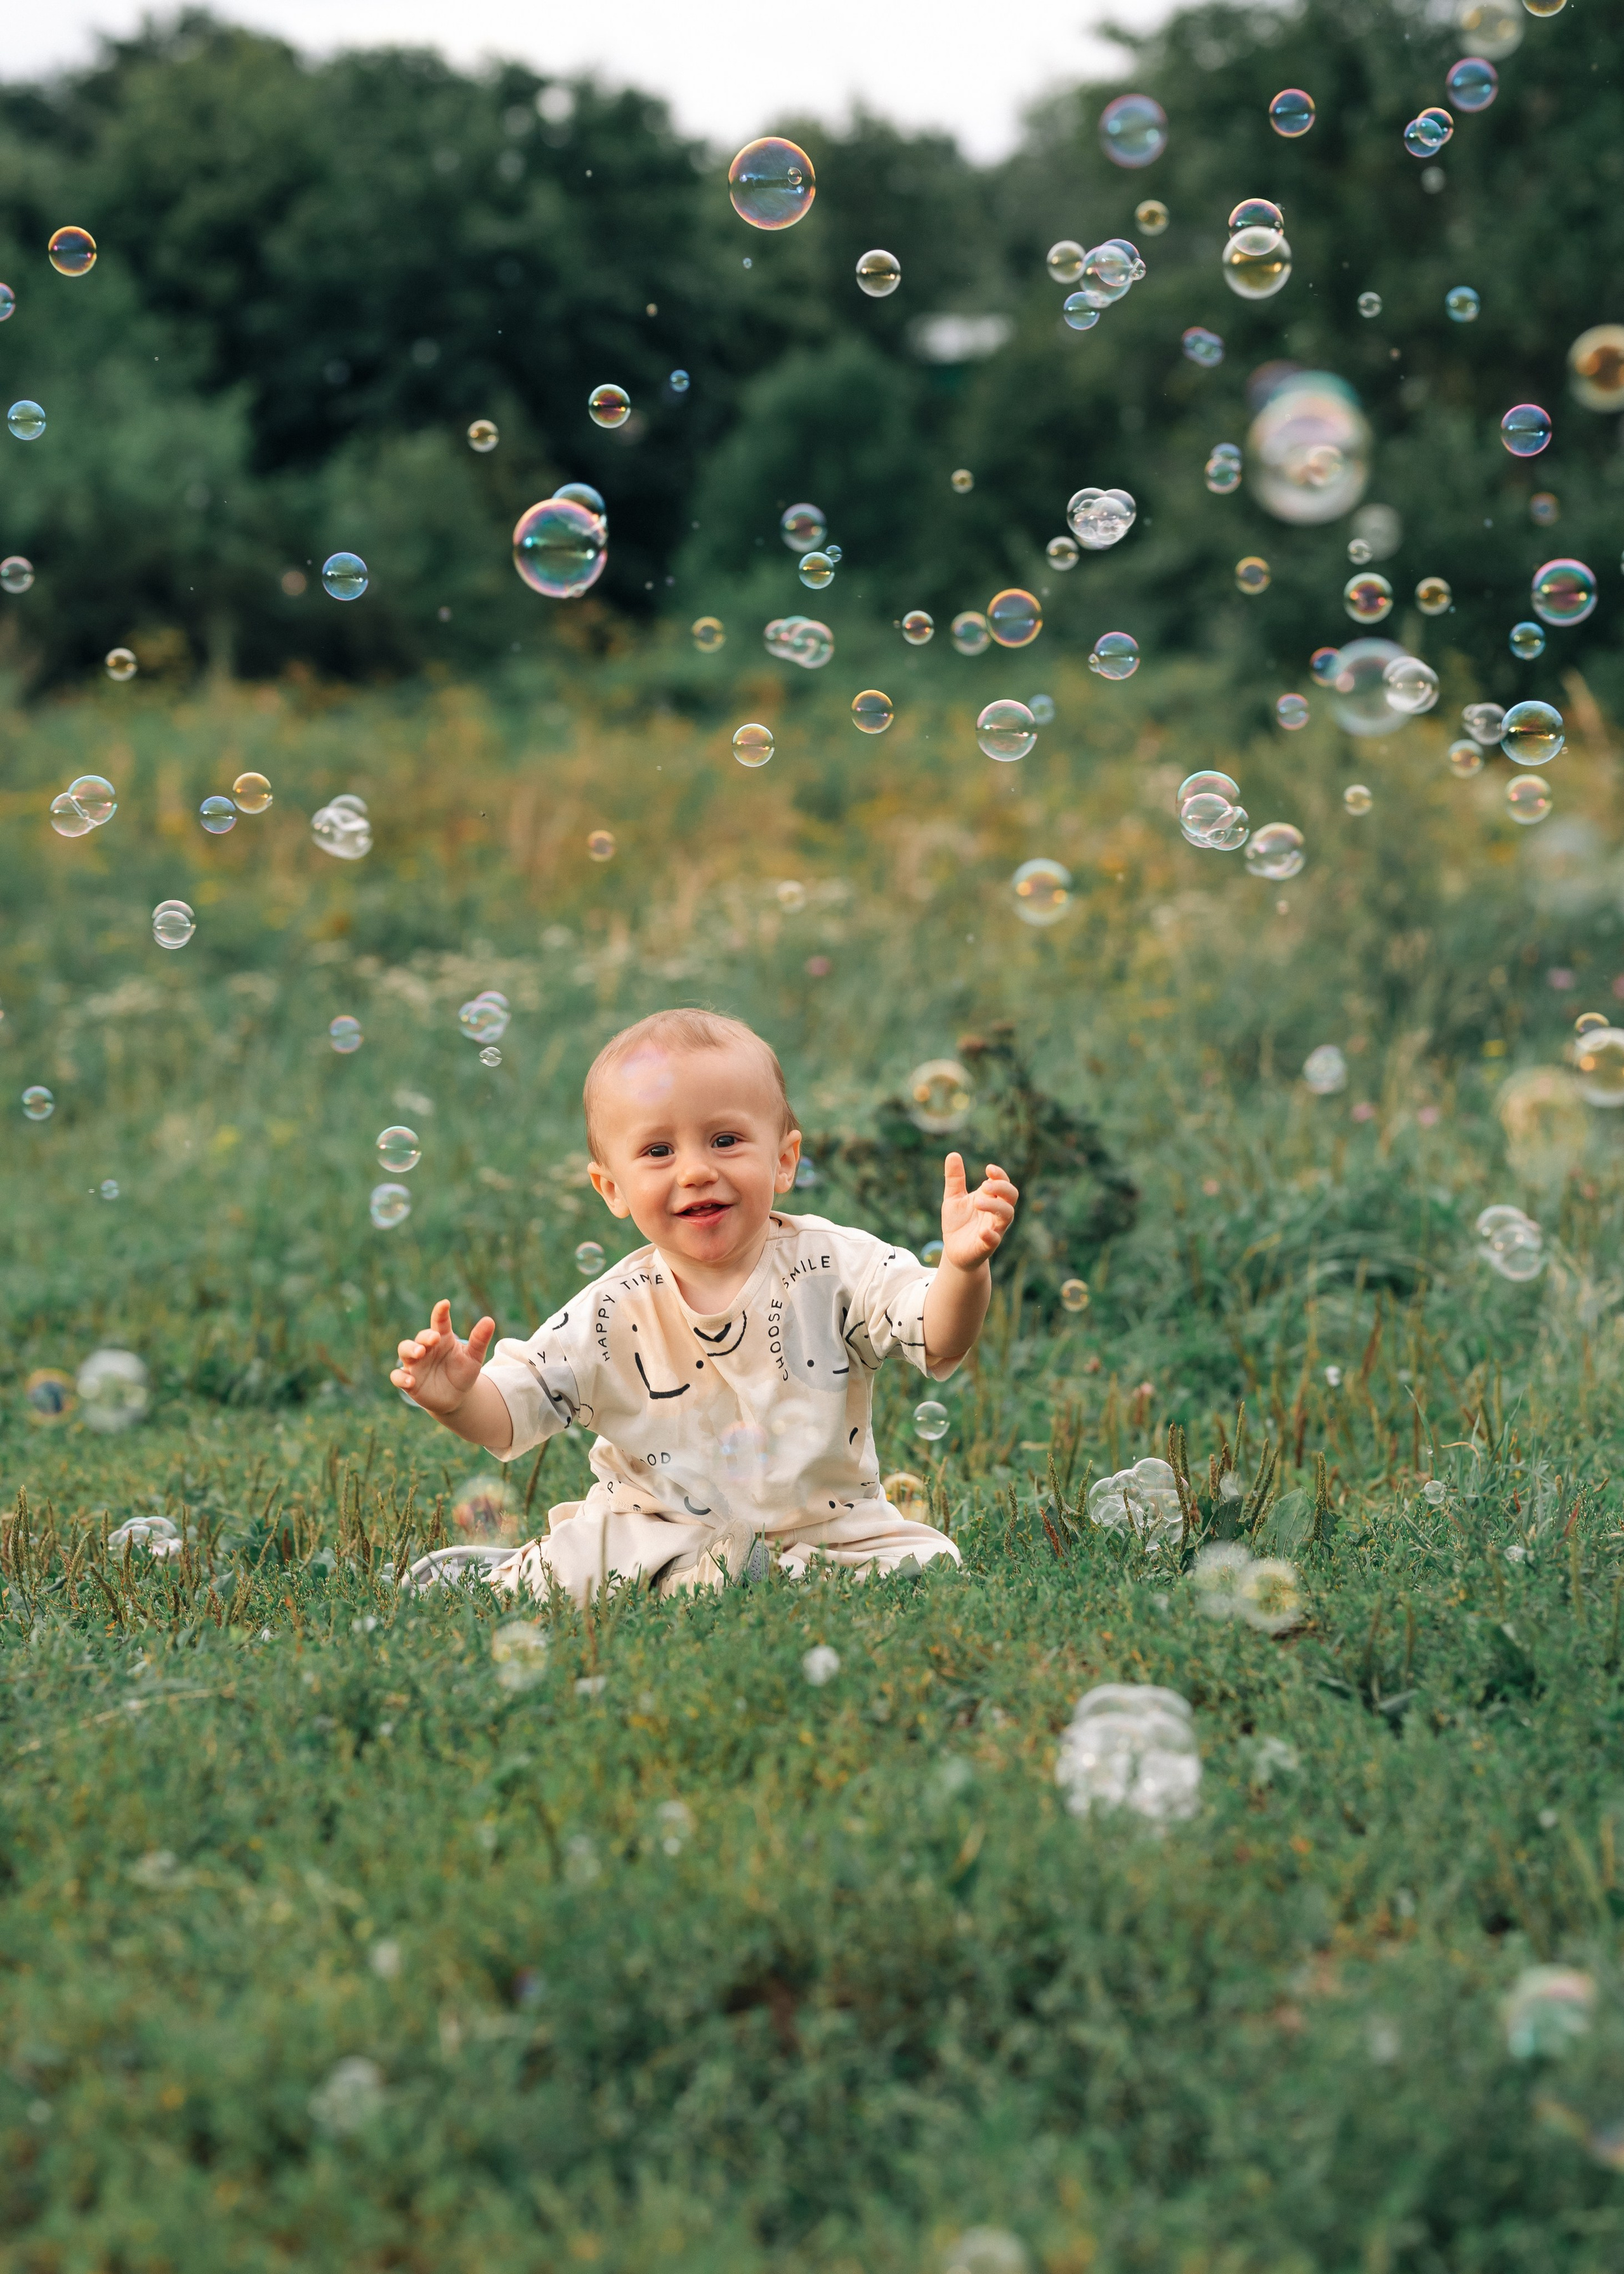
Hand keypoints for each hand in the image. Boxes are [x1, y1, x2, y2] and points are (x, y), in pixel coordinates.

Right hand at [390, 1299, 495, 1416]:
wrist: (456, 1397)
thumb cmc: (463, 1373)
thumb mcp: (474, 1358)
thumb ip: (479, 1340)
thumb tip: (489, 1320)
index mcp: (442, 1339)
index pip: (439, 1322)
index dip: (440, 1312)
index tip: (445, 1304)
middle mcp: (426, 1349)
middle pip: (420, 1337)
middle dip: (425, 1337)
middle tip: (434, 1339)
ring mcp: (416, 1365)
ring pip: (404, 1351)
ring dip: (409, 1350)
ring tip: (419, 1353)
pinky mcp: (409, 1381)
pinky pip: (397, 1376)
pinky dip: (401, 1377)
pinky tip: (410, 1381)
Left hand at [939, 1153, 1017, 1269]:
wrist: (953, 1250)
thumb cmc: (958, 1223)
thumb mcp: (953, 1198)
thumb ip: (955, 1179)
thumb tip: (953, 1154)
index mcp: (991, 1199)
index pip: (1004, 1184)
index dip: (1000, 1176)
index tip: (988, 1169)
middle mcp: (996, 1213)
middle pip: (1011, 1197)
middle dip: (1001, 1188)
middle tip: (984, 1185)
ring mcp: (994, 1229)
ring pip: (1007, 1215)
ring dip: (995, 1206)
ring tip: (978, 1202)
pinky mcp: (986, 1246)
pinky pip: (995, 1240)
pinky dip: (991, 1235)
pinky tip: (983, 1230)